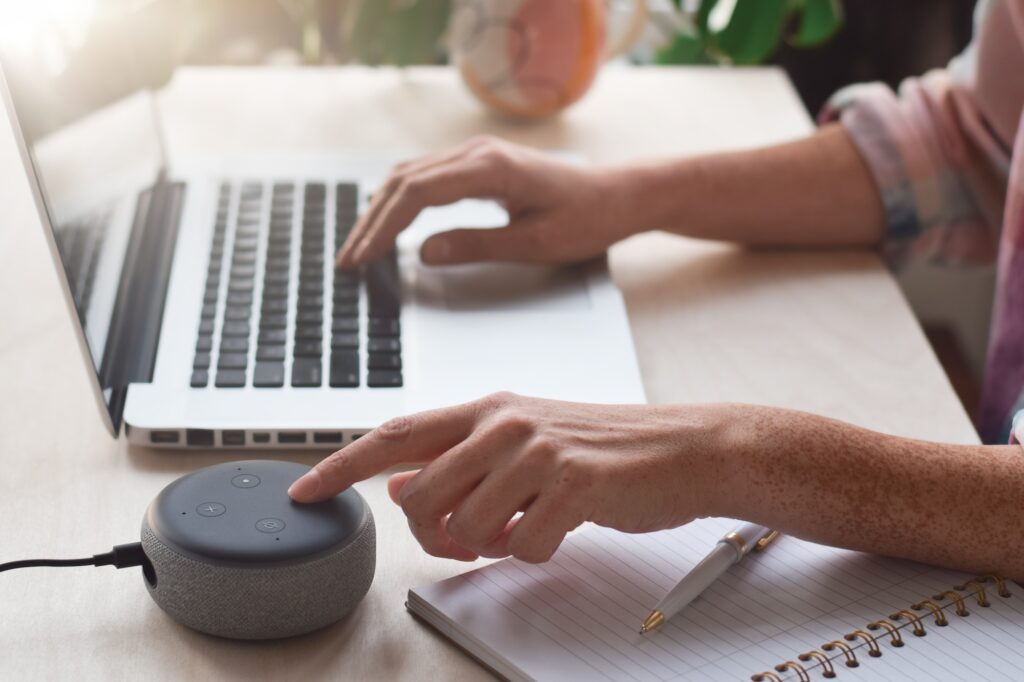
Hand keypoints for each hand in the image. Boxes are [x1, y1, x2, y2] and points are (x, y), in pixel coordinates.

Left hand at [288, 393, 730, 562]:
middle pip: (420, 496)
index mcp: (487, 409)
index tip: (304, 491)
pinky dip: (532, 552)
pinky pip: (520, 546)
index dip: (342, 465)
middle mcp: (504, 423)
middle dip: (431, 534)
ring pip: (465, 527)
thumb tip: (403, 484)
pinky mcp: (570, 485)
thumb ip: (462, 459)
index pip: (395, 434)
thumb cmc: (602, 447)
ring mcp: (536, 452)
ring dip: (487, 545)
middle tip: (464, 541)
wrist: (680, 448)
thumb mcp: (523, 440)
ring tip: (521, 527)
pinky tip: (558, 529)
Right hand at [336, 136, 636, 267]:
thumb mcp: (534, 244)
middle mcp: (478, 153)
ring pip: (411, 176)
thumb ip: (476, 246)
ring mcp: (477, 155)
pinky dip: (401, 200)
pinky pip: (428, 177)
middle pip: (404, 182)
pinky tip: (389, 222)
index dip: (384, 228)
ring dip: (381, 210)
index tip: (363, 258)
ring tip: (361, 246)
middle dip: (372, 222)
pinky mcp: (480, 164)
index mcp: (490, 169)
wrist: (617, 196)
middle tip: (348, 260)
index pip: (417, 194)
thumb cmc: (586, 219)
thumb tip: (423, 253)